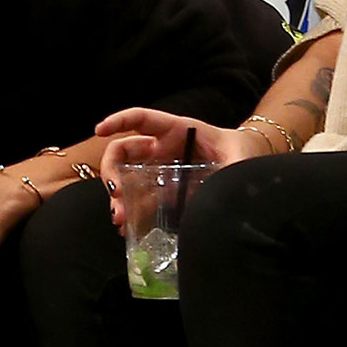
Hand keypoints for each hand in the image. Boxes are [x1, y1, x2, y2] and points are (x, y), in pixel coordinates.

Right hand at [95, 109, 264, 229]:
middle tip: (116, 194)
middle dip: (112, 171)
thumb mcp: (238, 159)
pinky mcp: (163, 189)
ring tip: (120, 218)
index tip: (99, 131)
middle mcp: (161, 147)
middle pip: (123, 151)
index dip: (118, 121)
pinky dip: (130, 210)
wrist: (247, 166)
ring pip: (126, 177)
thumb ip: (234, 169)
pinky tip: (127, 227)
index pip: (141, 119)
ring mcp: (159, 168)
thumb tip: (229, 190)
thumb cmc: (241, 153)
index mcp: (176, 130)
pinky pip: (139, 197)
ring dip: (117, 196)